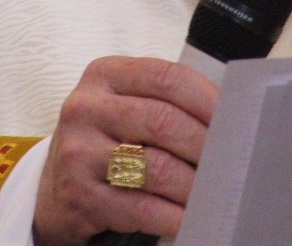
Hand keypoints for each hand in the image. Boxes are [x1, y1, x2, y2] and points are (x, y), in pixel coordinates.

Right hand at [33, 56, 217, 245]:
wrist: (55, 189)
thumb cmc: (105, 142)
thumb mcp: (124, 105)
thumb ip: (165, 101)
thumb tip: (230, 120)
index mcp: (105, 75)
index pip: (166, 77)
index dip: (207, 99)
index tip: (235, 120)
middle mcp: (87, 108)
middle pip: (163, 121)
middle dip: (206, 146)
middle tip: (230, 163)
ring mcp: (79, 153)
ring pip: (156, 167)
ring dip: (194, 185)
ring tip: (215, 192)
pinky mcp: (80, 195)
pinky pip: (142, 208)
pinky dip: (175, 215)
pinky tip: (189, 216)